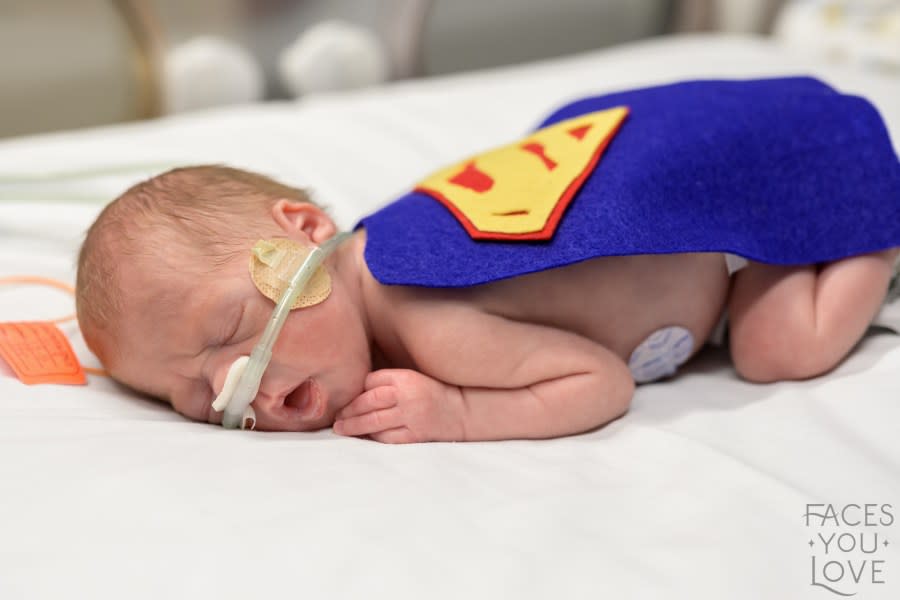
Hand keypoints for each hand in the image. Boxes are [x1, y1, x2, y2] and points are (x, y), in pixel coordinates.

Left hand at [333, 369, 465, 442]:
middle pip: (368, 402)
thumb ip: (387, 382)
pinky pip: (387, 438)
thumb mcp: (411, 378)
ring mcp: (412, 417)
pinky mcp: (415, 436)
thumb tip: (355, 394)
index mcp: (406, 377)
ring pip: (374, 422)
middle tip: (336, 418)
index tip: (346, 399)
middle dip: (348, 411)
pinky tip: (363, 438)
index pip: (372, 381)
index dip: (357, 391)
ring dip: (354, 426)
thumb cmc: (431, 394)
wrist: (461, 412)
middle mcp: (408, 396)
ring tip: (341, 429)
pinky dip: (372, 438)